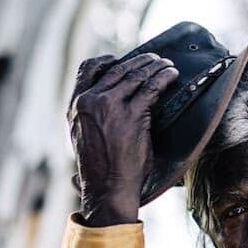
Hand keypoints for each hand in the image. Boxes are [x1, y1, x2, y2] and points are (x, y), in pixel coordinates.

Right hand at [67, 52, 178, 225]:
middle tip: (155, 59)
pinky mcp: (132, 115)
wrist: (107, 187)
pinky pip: (151, 88)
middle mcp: (90, 101)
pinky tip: (172, 76)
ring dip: (155, 66)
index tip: (122, 59)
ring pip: (136, 75)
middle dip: (140, 61)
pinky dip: (164, 78)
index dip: (108, 60)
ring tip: (167, 66)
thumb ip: (90, 117)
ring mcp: (110, 106)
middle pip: (117, 69)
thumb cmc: (100, 170)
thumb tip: (104, 106)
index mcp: (76, 105)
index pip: (88, 69)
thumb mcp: (83, 138)